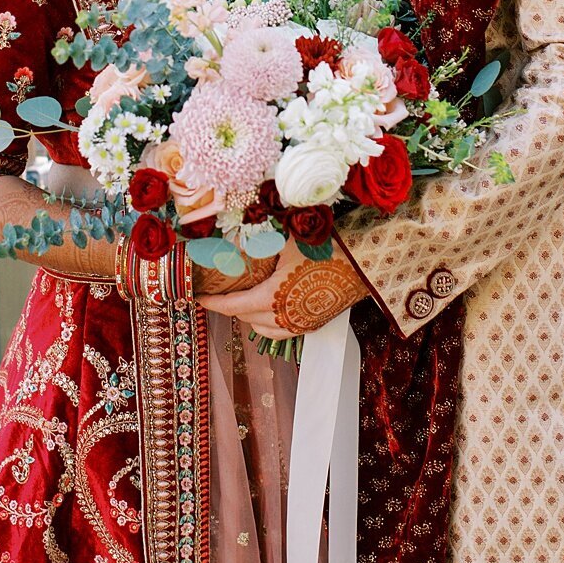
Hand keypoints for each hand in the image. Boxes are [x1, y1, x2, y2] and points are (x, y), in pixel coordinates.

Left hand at [198, 237, 368, 338]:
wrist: (364, 263)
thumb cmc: (327, 247)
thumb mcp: (288, 239)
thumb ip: (261, 239)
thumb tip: (235, 231)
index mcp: (272, 298)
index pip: (233, 307)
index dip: (213, 303)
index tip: (199, 298)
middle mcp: (284, 318)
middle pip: (245, 318)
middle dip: (231, 305)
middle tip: (223, 288)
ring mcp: (300, 324)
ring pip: (263, 329)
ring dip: (249, 316)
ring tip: (244, 297)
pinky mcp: (313, 325)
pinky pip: (281, 331)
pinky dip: (269, 323)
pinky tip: (269, 306)